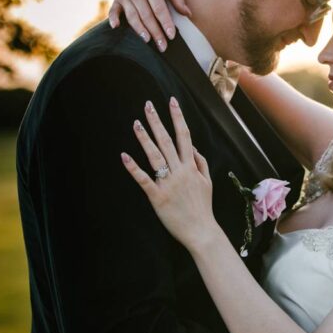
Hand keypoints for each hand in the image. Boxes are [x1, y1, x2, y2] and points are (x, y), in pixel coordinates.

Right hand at [108, 0, 190, 51]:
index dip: (166, 23)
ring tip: (148, 41)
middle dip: (155, 33)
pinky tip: (115, 27)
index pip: (160, 9)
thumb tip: (188, 14)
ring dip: (139, 30)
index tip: (172, 36)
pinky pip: (113, 10)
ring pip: (132, 16)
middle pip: (147, 16)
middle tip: (163, 47)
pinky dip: (113, 18)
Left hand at [120, 97, 218, 250]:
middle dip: (157, 122)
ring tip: (136, 123)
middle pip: (167, 141)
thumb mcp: (207, 182)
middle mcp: (180, 171)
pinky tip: (124, 156)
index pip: (184, 136)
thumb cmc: (203, 207)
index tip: (171, 102)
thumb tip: (192, 147)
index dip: (178, 117)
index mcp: (191, 166)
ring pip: (155, 156)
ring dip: (145, 138)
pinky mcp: (157, 196)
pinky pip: (144, 179)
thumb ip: (200, 162)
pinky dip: (134, 168)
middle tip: (148, 105)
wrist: (201, 231)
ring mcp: (168, 183)